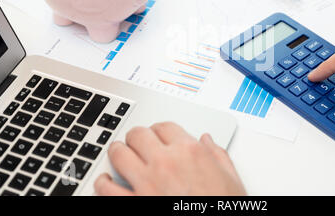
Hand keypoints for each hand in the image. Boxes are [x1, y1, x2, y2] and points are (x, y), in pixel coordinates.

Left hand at [94, 122, 245, 195]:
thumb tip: (208, 141)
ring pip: (119, 154)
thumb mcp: (231, 180)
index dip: (158, 129)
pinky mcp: (133, 204)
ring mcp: (147, 183)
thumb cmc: (223, 208)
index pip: (164, 127)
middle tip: (138, 143)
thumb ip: (218, 155)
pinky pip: (107, 188)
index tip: (157, 134)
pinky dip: (103, 183)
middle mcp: (166, 163)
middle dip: (137, 137)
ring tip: (120, 155)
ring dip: (118, 152)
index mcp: (190, 152)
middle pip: (139, 134)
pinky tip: (105, 182)